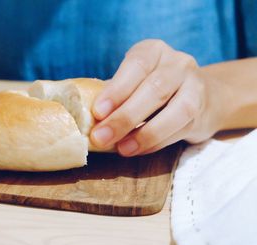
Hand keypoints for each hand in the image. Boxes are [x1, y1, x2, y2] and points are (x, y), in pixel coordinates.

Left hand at [90, 39, 230, 155]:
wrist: (201, 96)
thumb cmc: (150, 88)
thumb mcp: (133, 82)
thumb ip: (114, 94)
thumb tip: (86, 118)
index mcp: (154, 51)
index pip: (137, 65)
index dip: (117, 89)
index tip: (97, 112)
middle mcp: (178, 63)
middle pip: (155, 89)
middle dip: (125, 117)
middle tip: (101, 137)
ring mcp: (195, 86)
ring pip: (176, 110)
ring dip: (145, 133)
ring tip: (122, 149)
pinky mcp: (202, 112)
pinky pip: (180, 128)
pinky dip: (156, 142)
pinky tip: (137, 149)